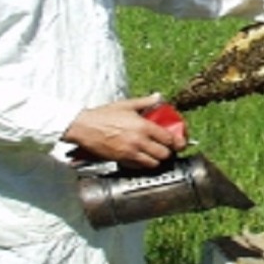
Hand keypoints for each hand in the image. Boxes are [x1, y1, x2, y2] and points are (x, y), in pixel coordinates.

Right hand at [63, 93, 187, 168]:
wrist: (83, 126)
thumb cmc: (103, 115)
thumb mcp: (127, 105)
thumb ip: (145, 102)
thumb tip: (158, 97)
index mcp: (143, 126)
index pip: (168, 139)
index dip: (177, 143)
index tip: (180, 143)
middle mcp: (139, 141)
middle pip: (164, 154)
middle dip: (168, 152)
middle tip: (168, 149)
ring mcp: (130, 152)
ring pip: (153, 163)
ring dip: (157, 160)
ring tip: (156, 154)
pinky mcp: (121, 160)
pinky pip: (138, 166)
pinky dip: (143, 164)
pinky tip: (142, 157)